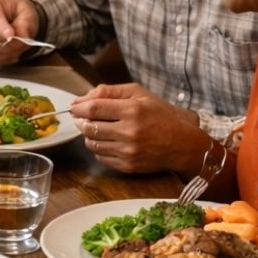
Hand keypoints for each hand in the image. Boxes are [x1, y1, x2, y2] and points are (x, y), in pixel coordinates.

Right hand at [0, 0, 41, 65]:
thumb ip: (25, 24)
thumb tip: (21, 36)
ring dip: (0, 51)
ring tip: (15, 51)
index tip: (11, 36)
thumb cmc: (17, 13)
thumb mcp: (26, 14)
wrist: (11, 17)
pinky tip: (8, 55)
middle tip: (17, 45)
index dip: (1, 28)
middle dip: (1, 41)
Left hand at [71, 83, 210, 173]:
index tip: (75, 108)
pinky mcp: (127, 166)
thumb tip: (81, 99)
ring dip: (89, 136)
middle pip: (89, 127)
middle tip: (83, 118)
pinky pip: (100, 157)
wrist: (182, 145)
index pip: (94, 109)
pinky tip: (108, 141)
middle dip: (81, 122)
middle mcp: (129, 132)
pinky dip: (99, 149)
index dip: (79, 108)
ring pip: (92, 144)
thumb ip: (109, 92)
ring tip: (97, 129)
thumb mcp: (139, 94)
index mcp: (133, 110)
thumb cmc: (160, 116)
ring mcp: (128, 151)